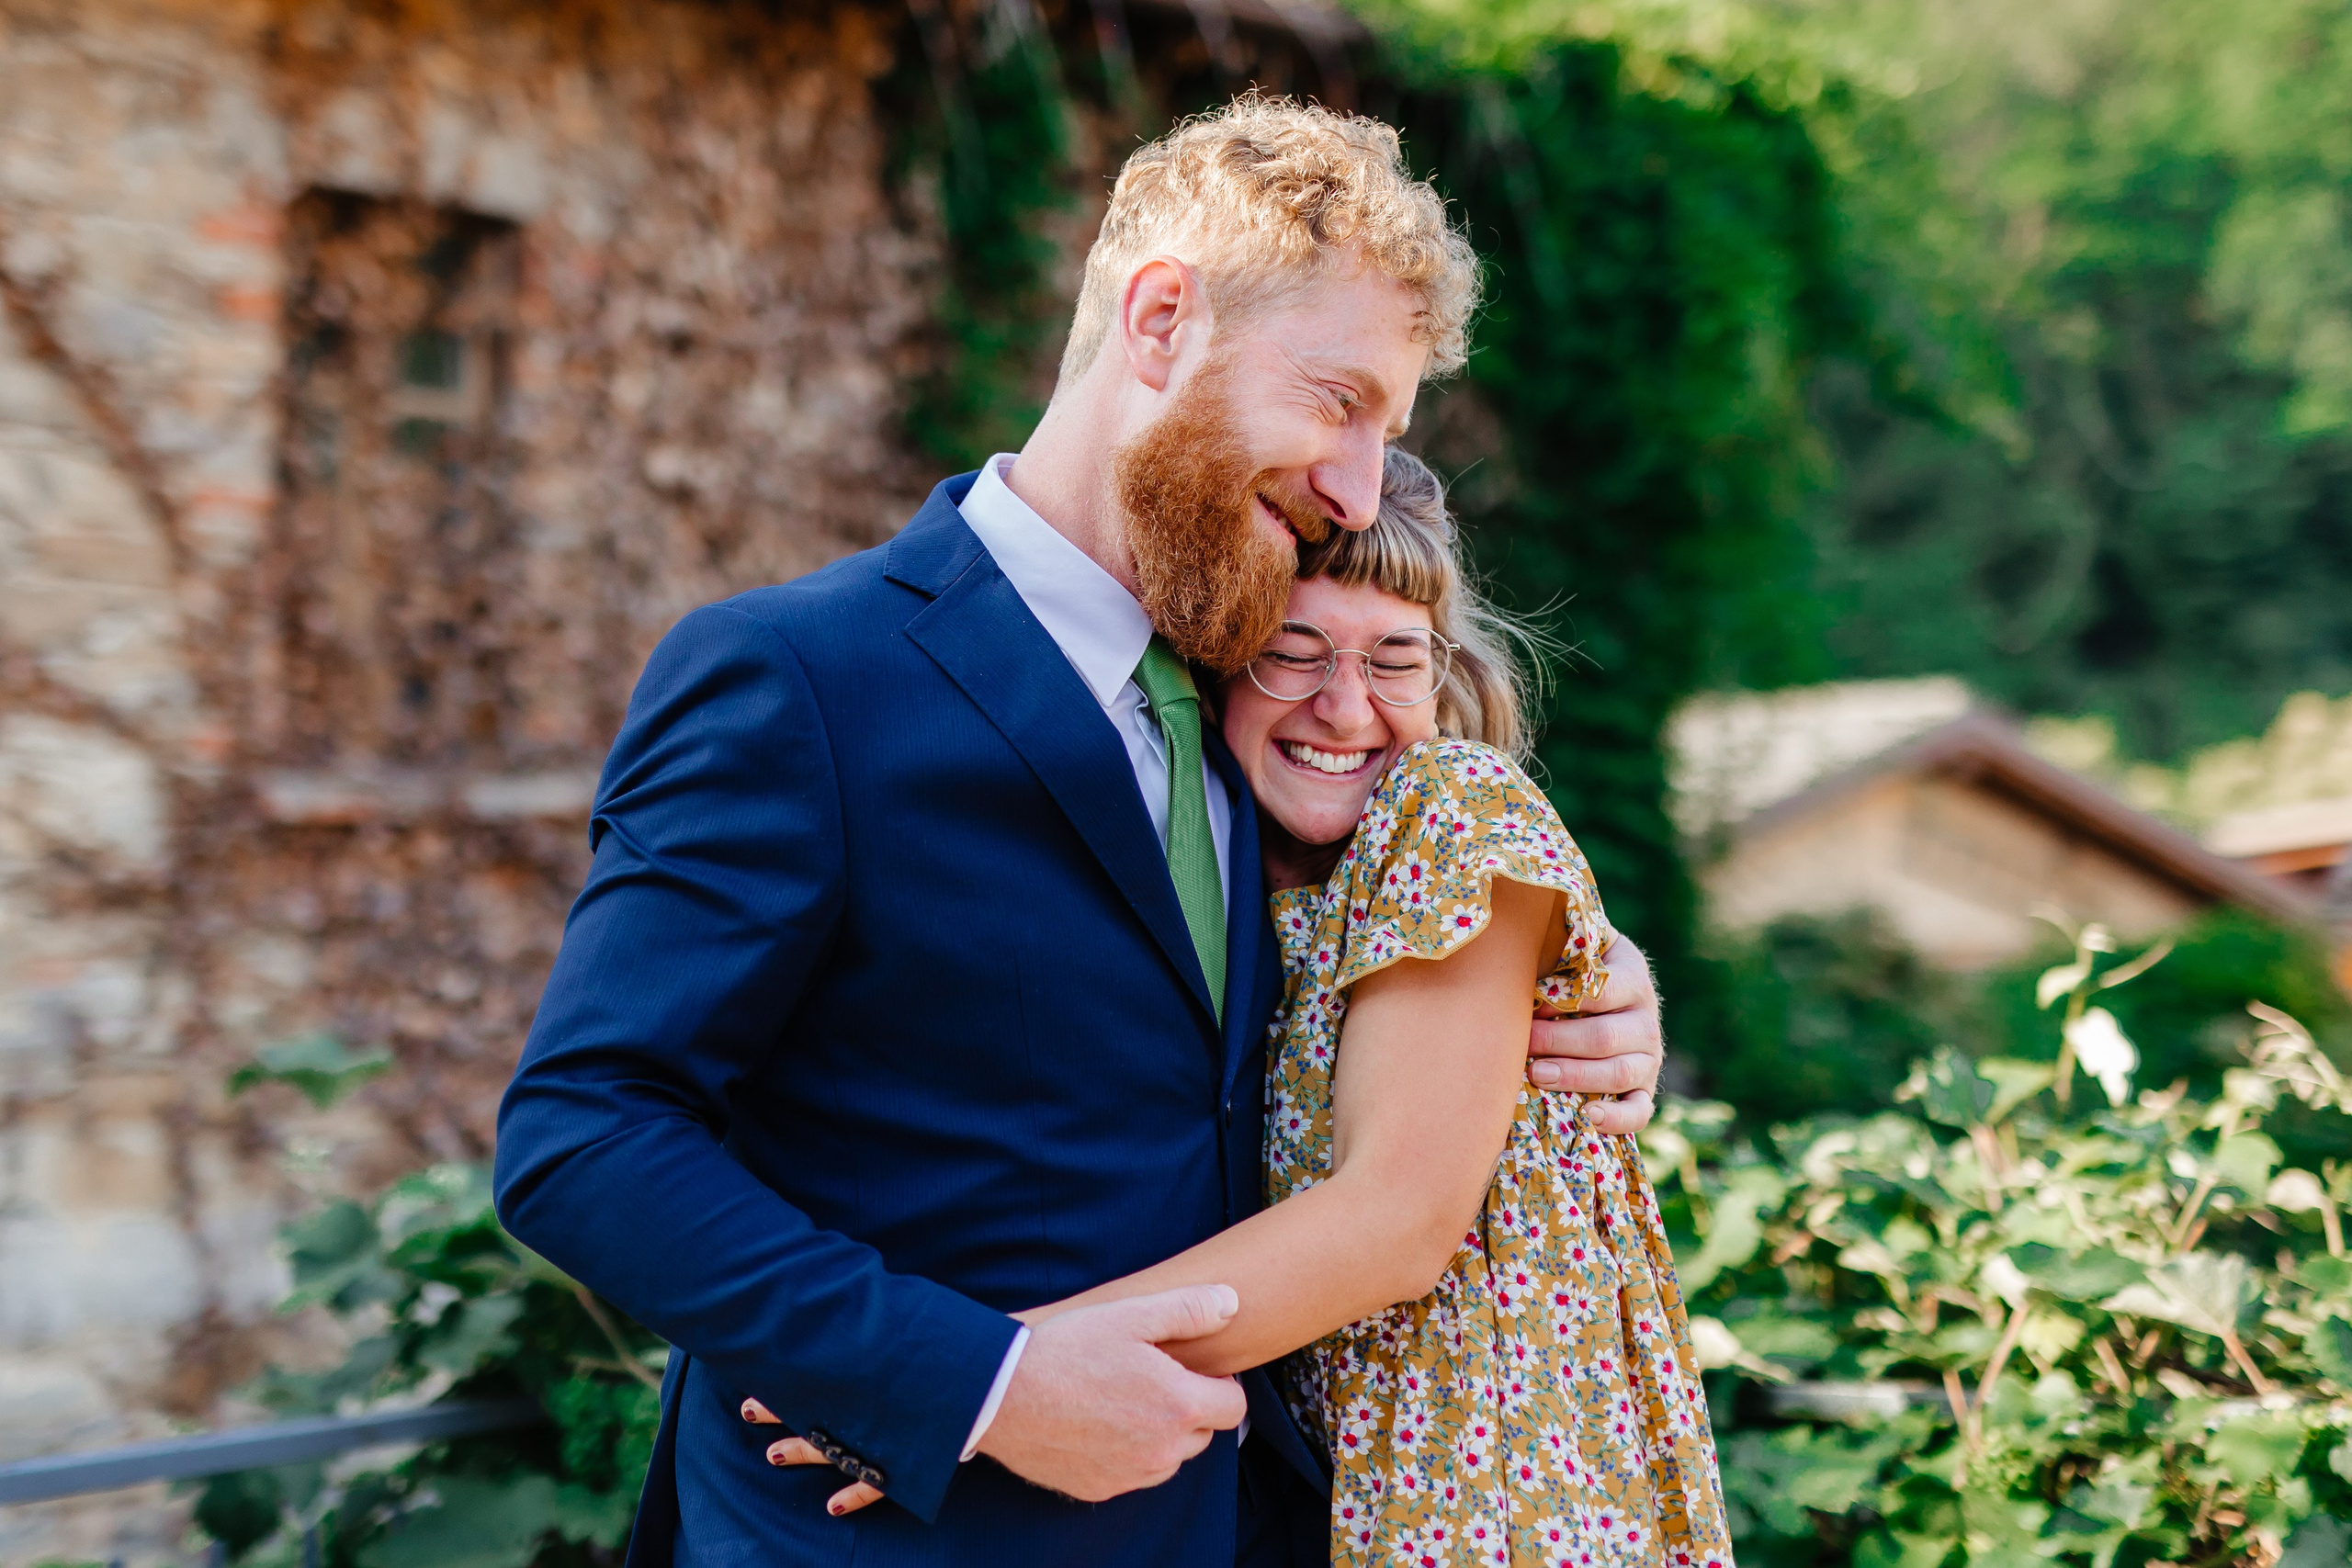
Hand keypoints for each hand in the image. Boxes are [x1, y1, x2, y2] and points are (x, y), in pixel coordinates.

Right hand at [749, 1282, 1246, 1516]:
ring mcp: (1130, 1475)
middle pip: (1202, 1434)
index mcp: (1177, 1404)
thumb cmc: (1066, 1349)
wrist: (999, 1394)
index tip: (1191, 1367)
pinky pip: (1131, 1474)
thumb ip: (1189, 1310)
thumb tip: (1231, 1303)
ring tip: (1121, 1399)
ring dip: (1159, 1434)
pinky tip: (1096, 1424)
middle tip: (1151, 1378)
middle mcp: (1161, 1450)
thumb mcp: (1130, 1316)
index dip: (1219, 1384)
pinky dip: (1125, 1454)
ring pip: (1169, 1458)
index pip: (1233, 1407)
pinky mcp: (1099, 1489)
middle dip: (1188, 1408)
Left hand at [1526, 931, 1660, 1134]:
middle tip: (1523, 1043)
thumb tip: (1513, 941)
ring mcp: (1649, 1057)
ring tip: (1537, 1075)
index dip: (1565, 1000)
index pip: (1604, 991)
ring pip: (1620, 1073)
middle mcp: (1646, 1018)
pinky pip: (1640, 1111)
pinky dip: (1617, 1118)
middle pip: (1604, 1037)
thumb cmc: (1573, 968)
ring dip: (1575, 1076)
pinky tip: (1588, 1116)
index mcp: (1632, 975)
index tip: (1530, 1004)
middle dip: (1558, 1042)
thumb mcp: (1573, 946)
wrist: (1606, 994)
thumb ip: (1557, 944)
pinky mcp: (1644, 1089)